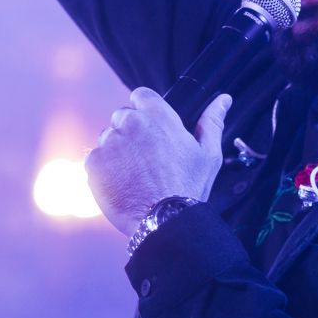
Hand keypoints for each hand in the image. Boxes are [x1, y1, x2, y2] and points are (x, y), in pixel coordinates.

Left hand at [84, 90, 230, 235]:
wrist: (163, 221)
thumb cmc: (188, 188)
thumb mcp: (208, 153)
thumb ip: (212, 121)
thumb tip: (224, 100)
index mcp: (157, 115)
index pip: (141, 96)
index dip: (145, 111)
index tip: (151, 129)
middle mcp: (129, 123)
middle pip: (123, 117)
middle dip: (131, 132)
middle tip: (146, 158)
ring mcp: (109, 143)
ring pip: (108, 138)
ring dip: (117, 150)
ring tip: (135, 174)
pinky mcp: (93, 163)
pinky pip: (95, 159)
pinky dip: (105, 169)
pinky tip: (123, 183)